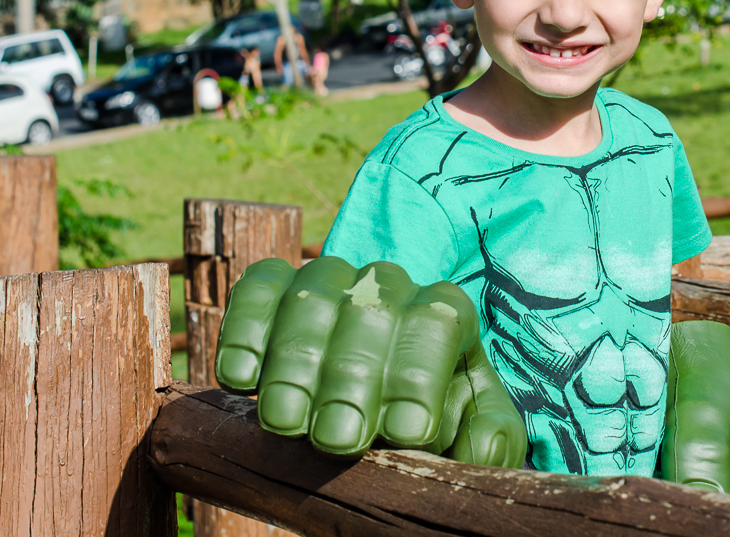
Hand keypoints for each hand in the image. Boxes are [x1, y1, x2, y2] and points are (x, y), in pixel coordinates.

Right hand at [214, 256, 526, 465]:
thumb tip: (484, 449)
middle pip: (371, 311)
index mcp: (445, 311)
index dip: (419, 375)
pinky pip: (260, 286)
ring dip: (297, 361)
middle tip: (339, 439)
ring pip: (314, 297)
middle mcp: (389, 284)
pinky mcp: (277, 287)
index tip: (407, 432)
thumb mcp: (471, 434)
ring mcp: (332, 280)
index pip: (436, 322)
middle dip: (353, 377)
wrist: (374, 407)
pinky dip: (246, 325)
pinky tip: (241, 377)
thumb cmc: (429, 421)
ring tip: (287, 422)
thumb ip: (488, 438)